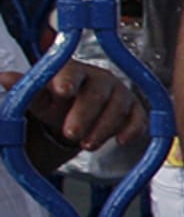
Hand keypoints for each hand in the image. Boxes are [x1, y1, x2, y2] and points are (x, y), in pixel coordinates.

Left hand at [1, 61, 146, 150]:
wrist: (78, 115)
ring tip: (87, 145)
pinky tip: (121, 141)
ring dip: (104, 128)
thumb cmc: (56, 103)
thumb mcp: (37, 98)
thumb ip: (25, 89)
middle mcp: (100, 79)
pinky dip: (132, 129)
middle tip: (71, 134)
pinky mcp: (135, 110)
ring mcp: (120, 94)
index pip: (71, 71)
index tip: (62, 91)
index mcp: (73, 71)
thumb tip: (3, 78)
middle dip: (85, 114)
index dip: (67, 80)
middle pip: (97, 92)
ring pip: (118, 107)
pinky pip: (139, 118)